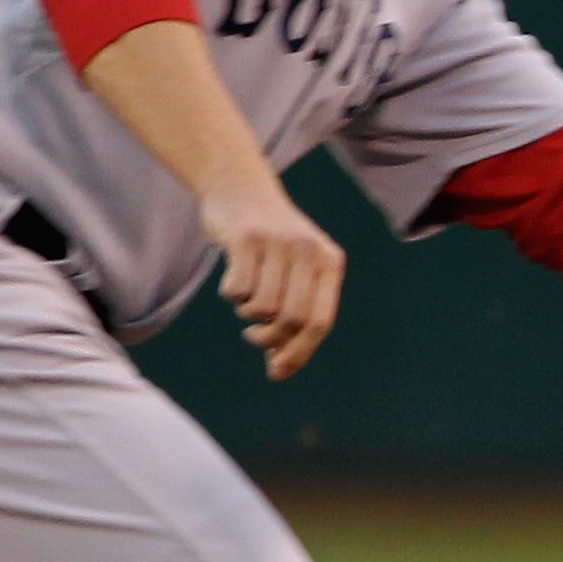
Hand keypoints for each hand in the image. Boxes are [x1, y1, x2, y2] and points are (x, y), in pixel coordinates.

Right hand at [207, 180, 346, 378]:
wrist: (240, 189)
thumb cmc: (270, 243)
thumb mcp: (296, 271)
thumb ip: (297, 313)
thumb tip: (281, 367)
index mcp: (330, 264)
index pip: (320, 322)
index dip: (299, 352)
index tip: (277, 372)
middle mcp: (309, 253)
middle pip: (292, 320)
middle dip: (270, 339)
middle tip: (254, 337)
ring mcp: (278, 244)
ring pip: (263, 308)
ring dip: (249, 314)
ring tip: (247, 298)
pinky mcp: (246, 238)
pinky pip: (237, 289)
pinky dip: (231, 294)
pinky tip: (234, 279)